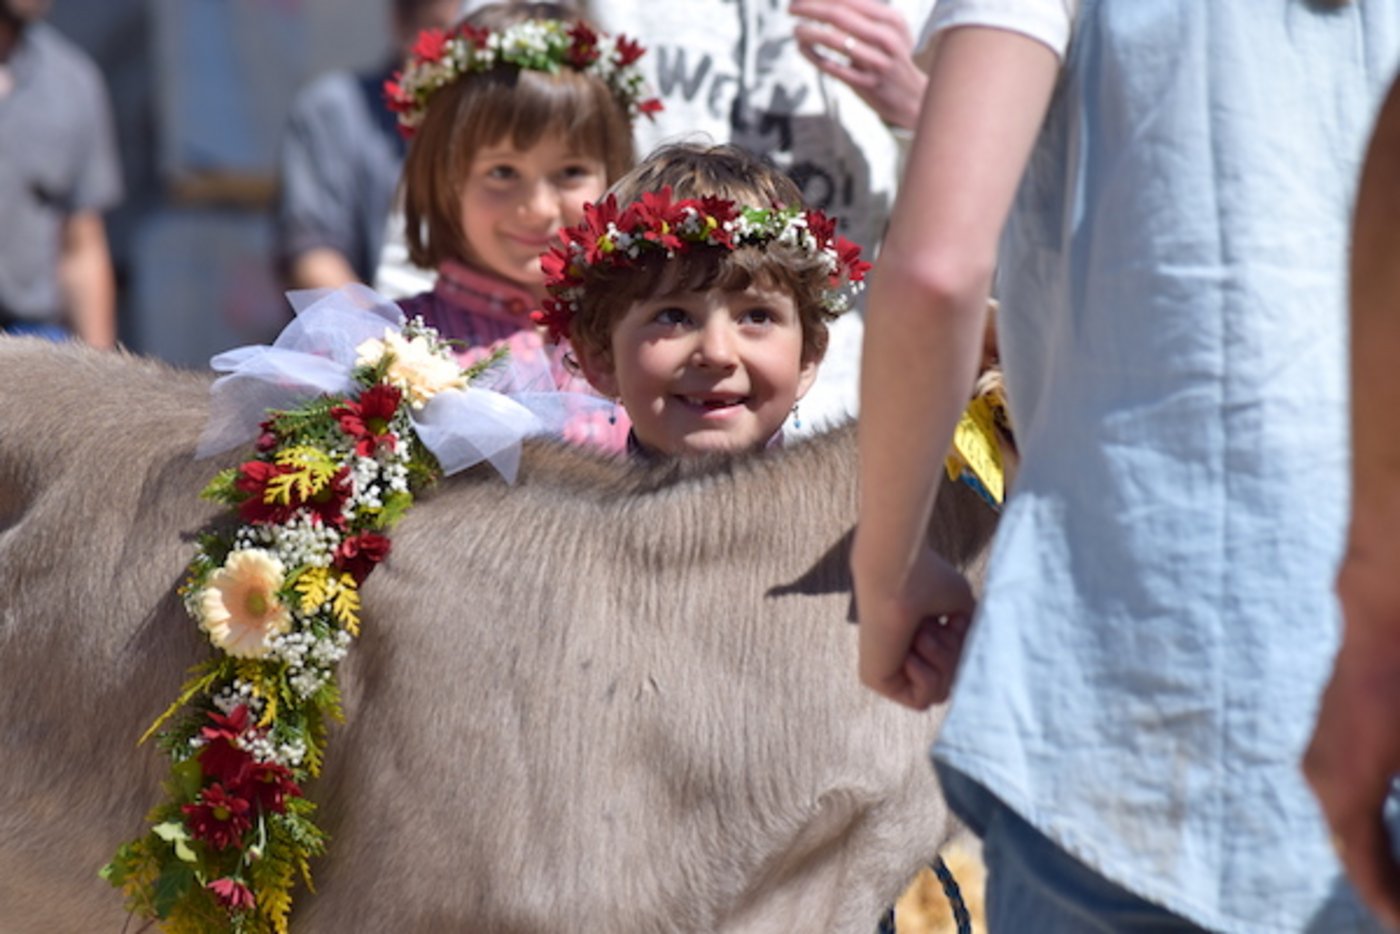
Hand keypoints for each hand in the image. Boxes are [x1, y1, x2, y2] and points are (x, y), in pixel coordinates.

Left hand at [790, 0, 927, 129]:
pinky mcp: (865, 83)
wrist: (911, 97)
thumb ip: (864, 12)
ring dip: (808, 32)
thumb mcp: (889, 29)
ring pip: (834, 41)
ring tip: (796, 29)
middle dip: (809, 8)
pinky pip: (832, 67)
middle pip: (839, 15)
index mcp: (892, 20)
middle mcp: (887, 38)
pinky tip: (802, 48)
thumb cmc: (891, 56)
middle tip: (790, 8)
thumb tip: (828, 0)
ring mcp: (877, 62)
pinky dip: (812, 56)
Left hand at [853, 538, 975, 709]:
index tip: (953, 624)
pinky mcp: (877, 680)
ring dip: (942, 664)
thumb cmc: (927, 580)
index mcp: (919, 636)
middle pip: (950, 682)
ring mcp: (889, 668)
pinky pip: (920, 702)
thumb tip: (969, 660)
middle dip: (954, 657)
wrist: (900, 573)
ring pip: (939, 694)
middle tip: (936, 628)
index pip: (953, 666)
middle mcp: (903, 653)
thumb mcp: (962, 609)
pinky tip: (911, 652)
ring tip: (923, 635)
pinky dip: (927, 678)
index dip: (963, 650)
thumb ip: (968, 637)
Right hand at [1304, 557, 1399, 929]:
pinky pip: (1349, 798)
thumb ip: (1397, 815)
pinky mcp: (1331, 737)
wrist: (1388, 604)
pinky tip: (1389, 832)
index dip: (1389, 904)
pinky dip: (1371, 825)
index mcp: (1347, 788)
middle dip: (1383, 884)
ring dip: (1376, 855)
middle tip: (1399, 909)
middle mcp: (1322, 777)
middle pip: (1354, 852)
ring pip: (1349, 825)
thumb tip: (1393, 874)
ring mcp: (1320, 755)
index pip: (1366, 871)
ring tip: (1398, 881)